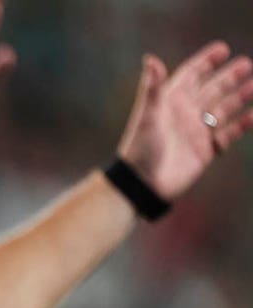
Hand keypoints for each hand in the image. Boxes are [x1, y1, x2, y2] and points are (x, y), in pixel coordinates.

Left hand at [118, 42, 252, 199]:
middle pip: (211, 90)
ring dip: (239, 97)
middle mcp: (184, 114)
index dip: (205, 62)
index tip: (223, 48)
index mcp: (169, 102)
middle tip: (246, 64)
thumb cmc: (141, 147)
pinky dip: (242, 124)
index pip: (191, 76)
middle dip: (228, 77)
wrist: (144, 184)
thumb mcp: (147, 115)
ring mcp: (196, 132)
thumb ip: (152, 87)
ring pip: (223, 110)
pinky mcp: (205, 150)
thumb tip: (150, 58)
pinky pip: (228, 134)